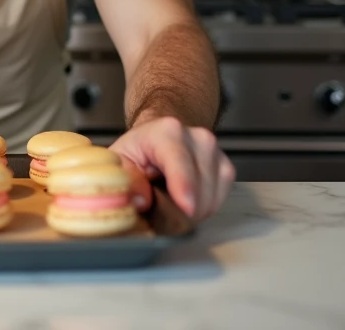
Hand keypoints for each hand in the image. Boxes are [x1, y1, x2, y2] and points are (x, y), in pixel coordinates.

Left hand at [109, 115, 234, 220]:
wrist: (157, 139)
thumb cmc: (138, 151)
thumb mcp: (119, 162)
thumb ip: (127, 180)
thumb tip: (140, 201)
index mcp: (167, 132)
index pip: (180, 162)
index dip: (184, 186)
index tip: (186, 208)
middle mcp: (197, 138)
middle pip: (198, 187)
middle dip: (179, 211)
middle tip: (158, 213)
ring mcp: (214, 152)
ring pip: (210, 198)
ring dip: (191, 212)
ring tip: (170, 204)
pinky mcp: (225, 167)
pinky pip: (219, 200)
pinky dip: (203, 209)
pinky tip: (186, 202)